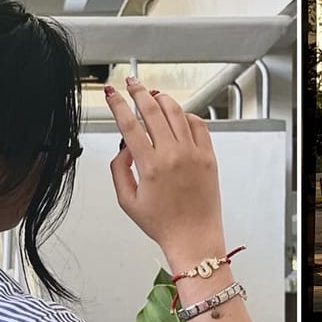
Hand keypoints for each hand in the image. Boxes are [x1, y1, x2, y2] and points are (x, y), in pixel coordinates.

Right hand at [106, 77, 225, 264]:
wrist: (194, 238)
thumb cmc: (164, 224)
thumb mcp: (127, 200)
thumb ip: (118, 169)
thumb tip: (123, 147)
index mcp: (150, 166)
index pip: (129, 123)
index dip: (117, 103)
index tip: (111, 93)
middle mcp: (173, 156)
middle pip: (153, 110)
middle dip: (139, 91)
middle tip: (131, 83)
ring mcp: (194, 154)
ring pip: (177, 112)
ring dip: (163, 98)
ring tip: (154, 94)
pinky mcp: (209, 157)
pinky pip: (199, 125)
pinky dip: (187, 115)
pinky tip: (179, 115)